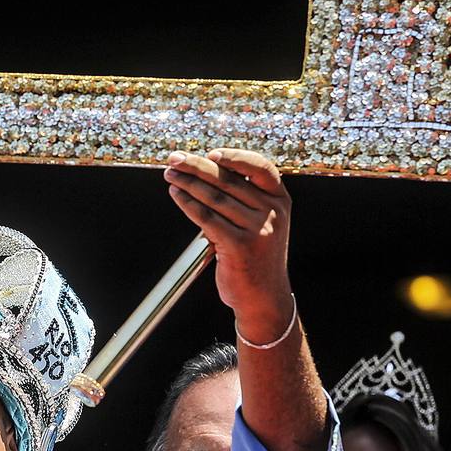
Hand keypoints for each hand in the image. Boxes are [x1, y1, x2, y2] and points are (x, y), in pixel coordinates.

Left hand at [164, 148, 293, 342]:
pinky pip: (207, 218)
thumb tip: (204, 170)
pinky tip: (176, 196)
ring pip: (215, 197)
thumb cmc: (255, 257)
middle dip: (196, 166)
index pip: (260, 167)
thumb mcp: (262, 223)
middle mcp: (273, 212)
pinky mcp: (239, 246)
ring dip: (187, 183)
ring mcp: (258, 229)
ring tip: (170, 176)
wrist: (263, 298)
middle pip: (229, 180)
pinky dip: (188, 204)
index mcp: (280, 200)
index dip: (234, 156)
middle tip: (174, 159)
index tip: (210, 152)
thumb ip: (243, 199)